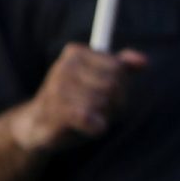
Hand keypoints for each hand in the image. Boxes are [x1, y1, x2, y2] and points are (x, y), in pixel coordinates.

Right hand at [11, 44, 146, 152]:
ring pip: (103, 102)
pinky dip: (96, 126)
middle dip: (114, 103)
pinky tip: (90, 127)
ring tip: (87, 119)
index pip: (118, 67)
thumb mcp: (97, 80)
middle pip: (113, 84)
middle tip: (98, 111)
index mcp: (76, 53)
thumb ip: (121, 67)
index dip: (120, 87)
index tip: (106, 95)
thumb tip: (144, 62)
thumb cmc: (73, 102)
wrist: (35, 126)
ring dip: (103, 117)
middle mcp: (65, 66)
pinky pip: (90, 117)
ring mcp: (58, 87)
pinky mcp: (55, 111)